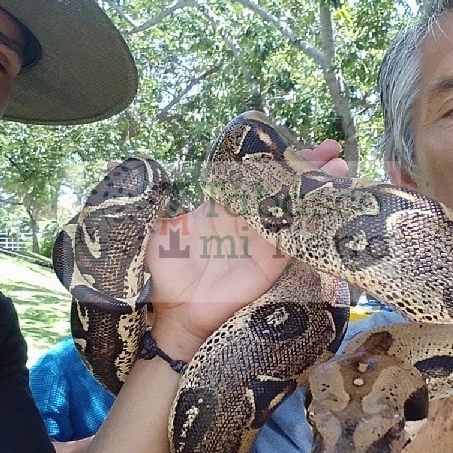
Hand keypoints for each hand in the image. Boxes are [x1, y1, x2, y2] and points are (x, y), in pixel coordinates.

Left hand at [145, 139, 346, 359]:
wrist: (175, 314)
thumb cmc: (162, 273)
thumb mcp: (150, 231)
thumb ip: (143, 201)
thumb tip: (110, 165)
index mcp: (220, 207)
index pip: (250, 173)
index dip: (270, 156)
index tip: (290, 138)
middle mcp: (245, 219)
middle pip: (280, 185)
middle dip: (305, 166)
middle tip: (330, 148)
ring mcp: (260, 239)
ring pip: (293, 207)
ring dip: (317, 188)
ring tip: (341, 167)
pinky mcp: (270, 262)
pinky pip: (294, 236)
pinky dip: (311, 219)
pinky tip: (331, 203)